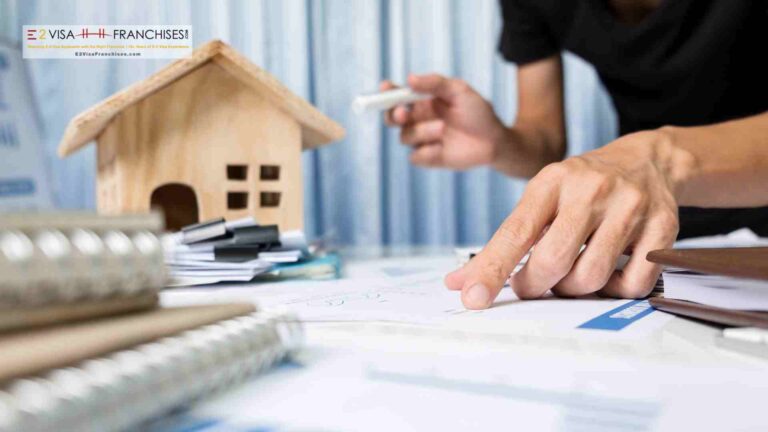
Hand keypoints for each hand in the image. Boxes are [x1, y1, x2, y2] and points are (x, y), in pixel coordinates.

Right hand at [382, 74, 507, 168]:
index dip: (387, 93)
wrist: (493, 140)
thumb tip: (409, 79)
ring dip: (422, 131)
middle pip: (391, 118)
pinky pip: (415, 156)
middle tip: (404, 112)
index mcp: (421, 102)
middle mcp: (418, 121)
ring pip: (405, 136)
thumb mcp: (459, 91)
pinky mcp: (427, 158)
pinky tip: (444, 147)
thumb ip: (435, 83)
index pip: (396, 97)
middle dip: (393, 114)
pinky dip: (428, 151)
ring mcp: (422, 140)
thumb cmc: (477, 112)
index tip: (386, 88)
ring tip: (443, 128)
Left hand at [445, 130, 681, 308]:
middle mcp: (591, 190)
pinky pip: (631, 284)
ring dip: (572, 290)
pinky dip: (614, 290)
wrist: (647, 160)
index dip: (492, 269)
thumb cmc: (581, 188)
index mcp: (552, 181)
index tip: (472, 298)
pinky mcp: (663, 228)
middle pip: (553, 261)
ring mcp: (630, 207)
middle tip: (532, 284)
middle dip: (534, 285)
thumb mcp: (541, 199)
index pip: (515, 232)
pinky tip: (608, 272)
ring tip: (570, 274)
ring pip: (590, 277)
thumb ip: (503, 241)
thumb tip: (459, 282)